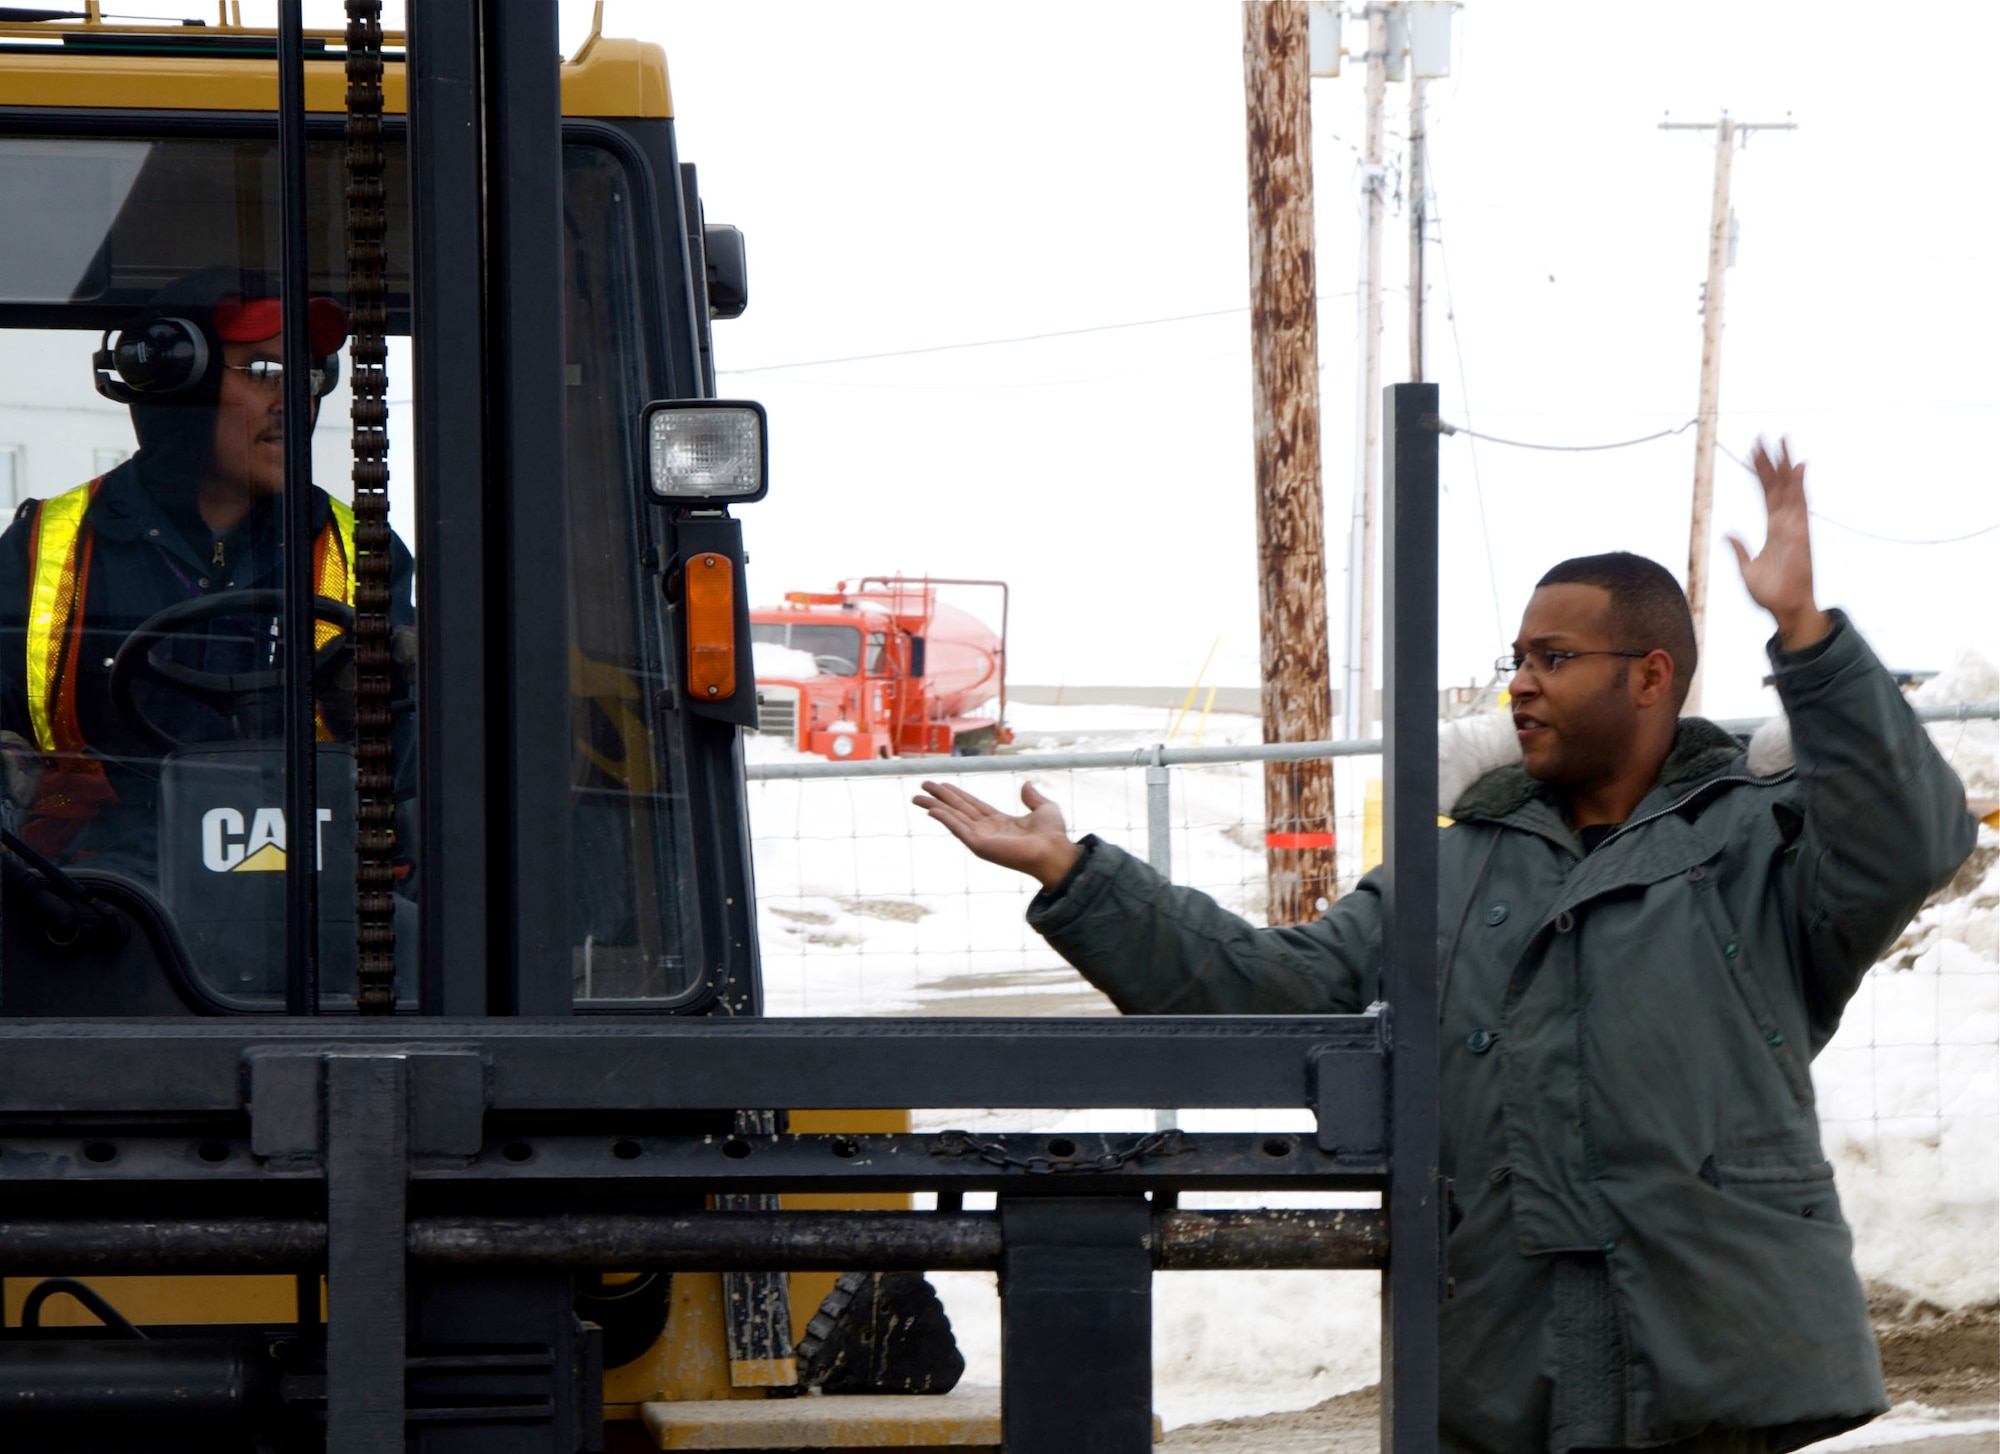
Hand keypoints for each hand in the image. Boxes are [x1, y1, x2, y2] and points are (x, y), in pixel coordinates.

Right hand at [913, 780, 1080, 889]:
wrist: (1055, 852)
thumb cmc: (1054, 836)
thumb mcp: (1044, 809)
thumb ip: (1033, 797)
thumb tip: (1026, 784)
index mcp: (1000, 822)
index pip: (972, 805)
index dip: (956, 794)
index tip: (942, 785)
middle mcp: (987, 830)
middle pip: (957, 809)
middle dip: (939, 797)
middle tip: (923, 785)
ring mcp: (982, 838)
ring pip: (953, 817)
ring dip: (934, 806)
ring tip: (917, 797)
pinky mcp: (980, 845)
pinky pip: (958, 829)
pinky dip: (944, 819)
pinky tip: (931, 810)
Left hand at [1726, 436, 1830, 649]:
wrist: (1786, 609)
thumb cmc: (1770, 594)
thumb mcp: (1747, 569)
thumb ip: (1739, 550)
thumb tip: (1728, 534)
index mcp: (1773, 529)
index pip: (1766, 493)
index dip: (1760, 472)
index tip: (1753, 452)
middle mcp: (1785, 522)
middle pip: (1777, 484)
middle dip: (1771, 461)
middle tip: (1764, 437)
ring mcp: (1794, 525)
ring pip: (1789, 488)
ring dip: (1785, 465)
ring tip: (1780, 440)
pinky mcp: (1800, 532)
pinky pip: (1799, 504)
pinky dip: (1799, 485)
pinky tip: (1797, 465)